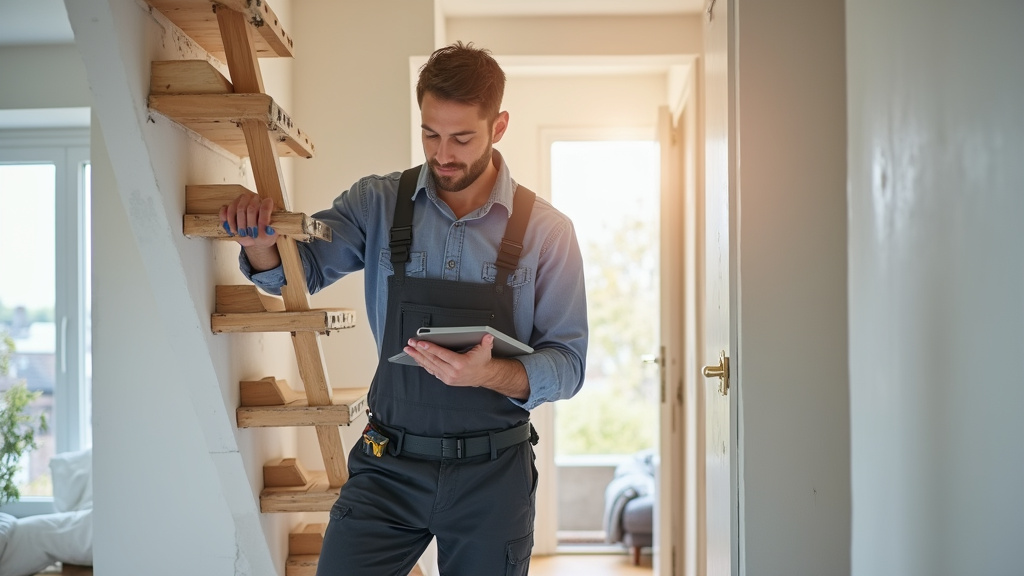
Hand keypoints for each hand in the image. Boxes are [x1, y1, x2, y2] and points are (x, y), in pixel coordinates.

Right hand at [219, 193, 276, 248]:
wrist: (255, 238)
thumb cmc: (264, 234)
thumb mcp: (271, 234)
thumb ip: (270, 230)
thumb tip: (267, 229)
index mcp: (267, 204)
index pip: (265, 207)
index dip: (263, 220)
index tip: (261, 231)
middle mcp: (254, 199)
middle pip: (250, 209)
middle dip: (249, 225)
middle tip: (250, 234)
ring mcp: (241, 201)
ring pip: (235, 208)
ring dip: (237, 223)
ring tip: (240, 233)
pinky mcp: (230, 207)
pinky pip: (224, 209)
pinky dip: (226, 220)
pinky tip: (230, 228)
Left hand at [403, 335, 530, 399]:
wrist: (484, 376)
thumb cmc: (482, 362)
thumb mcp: (485, 350)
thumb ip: (486, 342)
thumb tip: (488, 336)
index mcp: (460, 364)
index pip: (441, 354)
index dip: (430, 348)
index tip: (420, 343)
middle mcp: (452, 372)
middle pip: (432, 359)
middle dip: (420, 351)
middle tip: (410, 344)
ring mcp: (448, 377)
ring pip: (430, 366)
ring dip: (418, 358)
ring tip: (409, 351)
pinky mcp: (445, 379)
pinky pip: (432, 371)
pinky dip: (424, 364)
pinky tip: (417, 359)